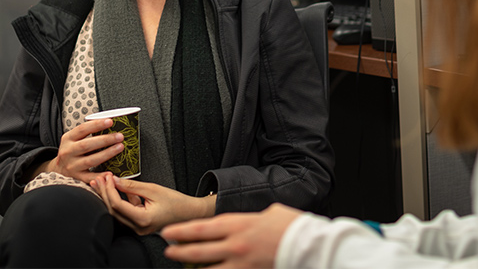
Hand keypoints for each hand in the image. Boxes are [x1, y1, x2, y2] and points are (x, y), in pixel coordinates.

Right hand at [31, 118, 122, 184]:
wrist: (58, 168)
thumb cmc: (72, 149)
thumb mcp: (74, 138)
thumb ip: (87, 132)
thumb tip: (110, 123)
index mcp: (68, 139)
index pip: (82, 129)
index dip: (96, 125)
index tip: (110, 122)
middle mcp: (68, 152)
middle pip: (87, 145)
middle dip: (105, 140)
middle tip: (120, 136)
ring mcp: (72, 166)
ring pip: (90, 160)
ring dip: (107, 154)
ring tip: (120, 147)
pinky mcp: (77, 177)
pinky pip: (90, 177)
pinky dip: (100, 175)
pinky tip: (111, 172)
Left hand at [90, 174, 216, 234]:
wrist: (189, 213)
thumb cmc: (176, 202)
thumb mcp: (153, 189)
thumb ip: (133, 186)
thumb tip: (115, 180)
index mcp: (142, 220)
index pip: (117, 205)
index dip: (109, 190)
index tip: (106, 177)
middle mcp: (137, 228)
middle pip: (113, 210)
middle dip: (104, 193)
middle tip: (98, 178)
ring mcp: (137, 228)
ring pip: (116, 213)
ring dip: (108, 197)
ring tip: (101, 182)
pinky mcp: (138, 225)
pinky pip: (124, 213)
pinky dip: (118, 201)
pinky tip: (114, 189)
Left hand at [160, 203, 302, 267]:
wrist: (308, 245)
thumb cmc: (292, 227)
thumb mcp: (270, 213)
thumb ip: (254, 218)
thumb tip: (252, 220)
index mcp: (239, 224)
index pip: (202, 228)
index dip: (183, 231)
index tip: (170, 232)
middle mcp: (235, 244)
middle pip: (199, 250)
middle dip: (180, 251)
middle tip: (168, 250)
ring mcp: (240, 263)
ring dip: (192, 268)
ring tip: (182, 266)